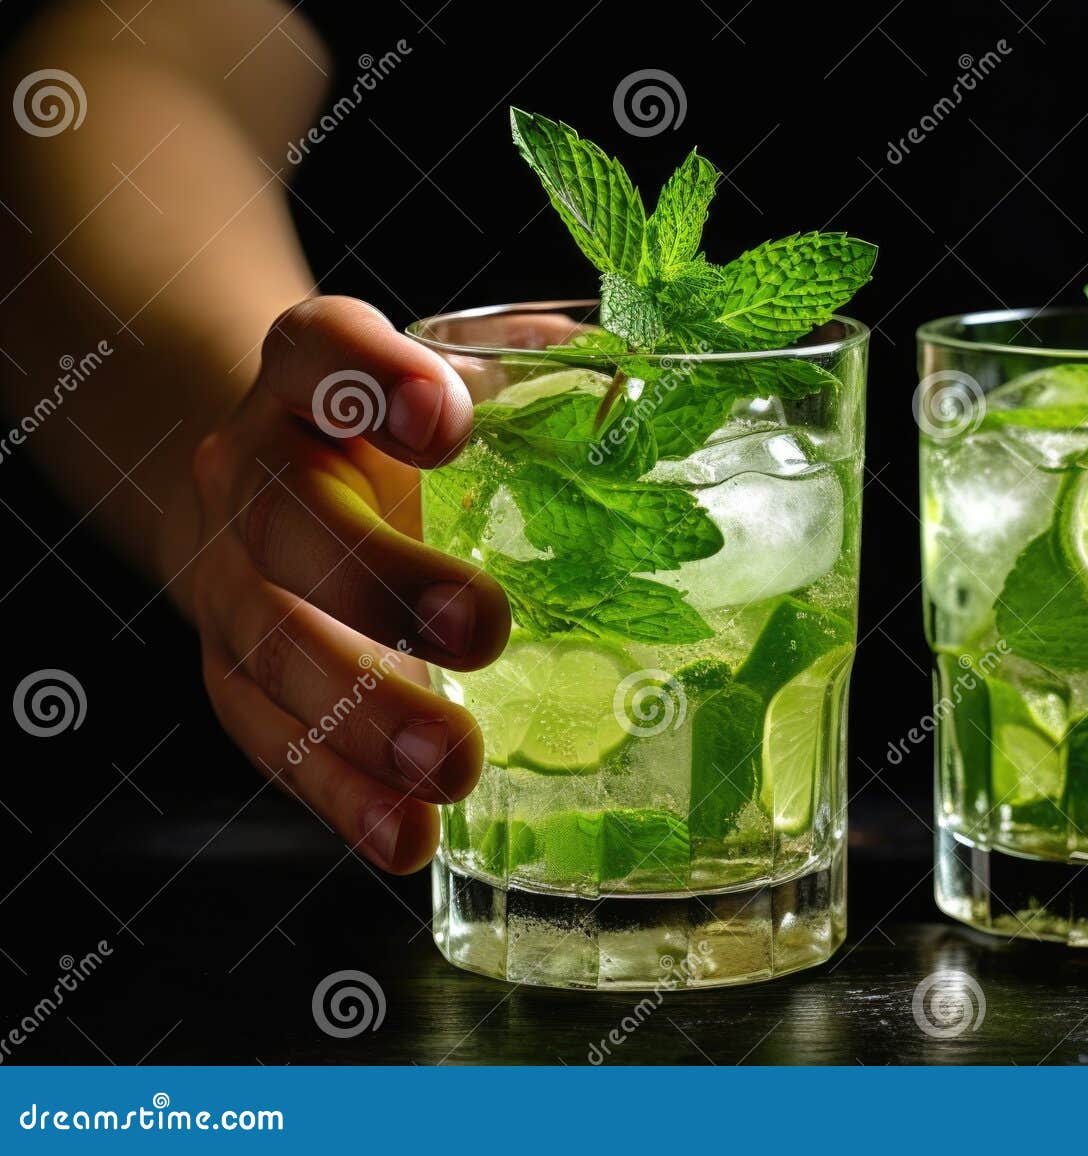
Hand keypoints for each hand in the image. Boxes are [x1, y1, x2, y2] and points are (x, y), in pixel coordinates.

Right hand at [188, 296, 510, 872]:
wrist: (262, 481)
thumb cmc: (388, 435)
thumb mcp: (451, 383)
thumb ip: (536, 384)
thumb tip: (660, 399)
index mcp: (310, 377)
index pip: (320, 352)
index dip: (370, 379)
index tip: (448, 417)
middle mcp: (253, 469)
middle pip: (287, 519)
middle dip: (384, 582)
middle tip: (481, 630)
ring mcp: (232, 578)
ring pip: (272, 645)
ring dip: (363, 716)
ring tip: (452, 763)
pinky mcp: (234, 673)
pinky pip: (270, 739)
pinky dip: (340, 795)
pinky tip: (405, 834)